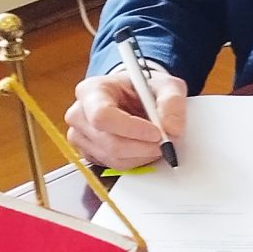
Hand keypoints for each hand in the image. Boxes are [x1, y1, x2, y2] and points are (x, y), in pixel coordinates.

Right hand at [64, 68, 188, 169]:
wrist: (134, 97)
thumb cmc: (142, 88)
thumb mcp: (165, 85)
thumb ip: (172, 101)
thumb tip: (171, 128)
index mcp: (91, 91)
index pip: (102, 116)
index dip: (131, 129)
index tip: (156, 133)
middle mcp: (80, 115)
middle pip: (109, 142)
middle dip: (143, 146)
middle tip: (166, 142)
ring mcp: (81, 137)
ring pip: (113, 158)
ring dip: (142, 155)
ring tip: (157, 142)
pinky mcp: (89, 154)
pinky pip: (114, 166)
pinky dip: (136, 161)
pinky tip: (144, 147)